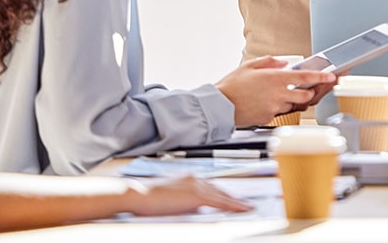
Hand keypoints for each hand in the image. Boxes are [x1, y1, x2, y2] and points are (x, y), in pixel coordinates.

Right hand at [122, 176, 252, 215]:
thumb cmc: (148, 199)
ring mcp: (196, 185)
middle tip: (247, 205)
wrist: (138, 195)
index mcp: (189, 178)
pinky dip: (232, 205)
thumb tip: (196, 209)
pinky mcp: (196, 194)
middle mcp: (195, 178)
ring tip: (248, 208)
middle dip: (234, 198)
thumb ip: (186, 201)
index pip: (212, 188)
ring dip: (237, 202)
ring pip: (223, 195)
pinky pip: (219, 201)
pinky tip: (240, 209)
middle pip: (220, 190)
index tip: (235, 200)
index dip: (225, 195)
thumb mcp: (171, 199)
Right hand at [216, 56, 335, 126]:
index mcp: (275, 78)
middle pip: (306, 95)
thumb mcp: (250, 66)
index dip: (321, 77)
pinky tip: (269, 101)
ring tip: (284, 93)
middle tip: (312, 87)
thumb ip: (270, 62)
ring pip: (294, 105)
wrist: (220, 106)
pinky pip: (281, 112)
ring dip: (294, 99)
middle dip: (311, 92)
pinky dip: (280, 106)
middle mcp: (278, 93)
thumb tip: (283, 64)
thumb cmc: (232, 86)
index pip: (305, 77)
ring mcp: (274, 107)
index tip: (332, 76)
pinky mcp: (269, 118)